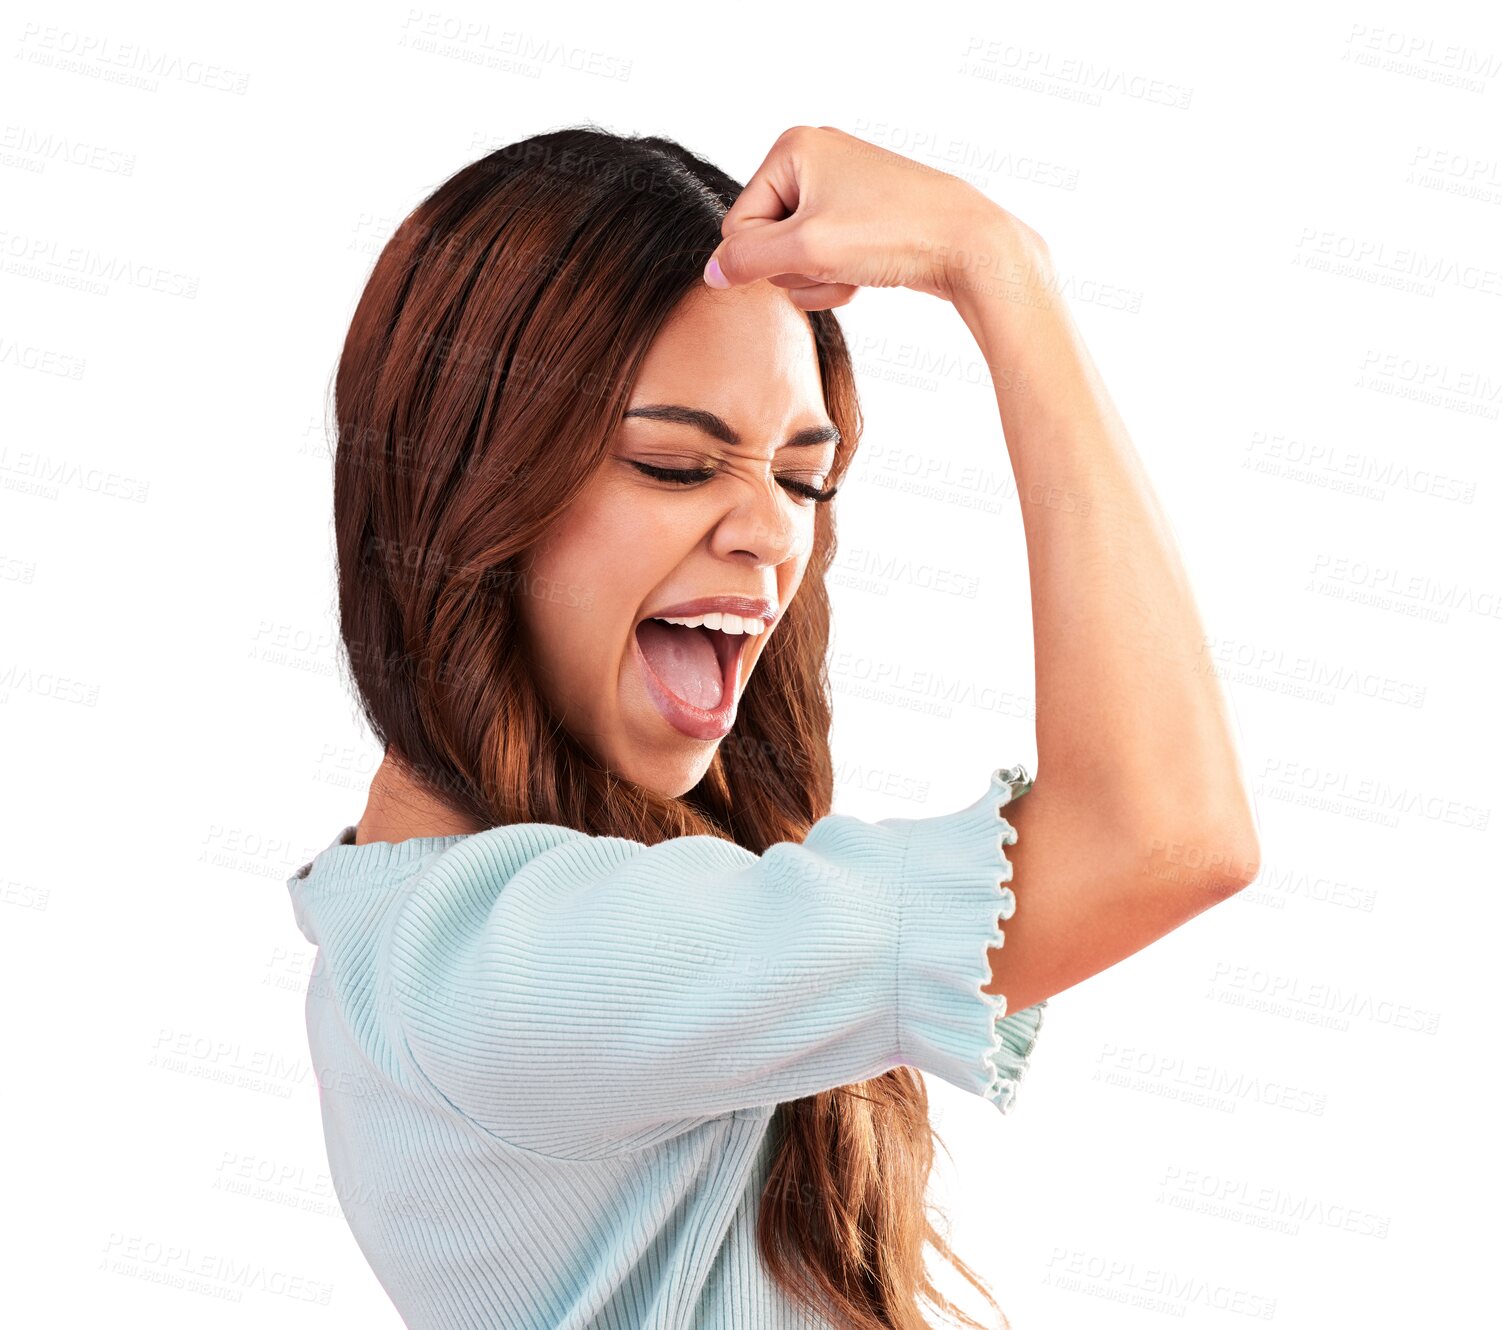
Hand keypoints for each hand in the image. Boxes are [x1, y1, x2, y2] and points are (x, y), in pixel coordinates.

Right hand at [702, 125, 1018, 309]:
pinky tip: (867, 275)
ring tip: (856, 271)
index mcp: (792, 147)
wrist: (969, 245)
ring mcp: (839, 187)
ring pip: (795, 257)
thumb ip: (748, 262)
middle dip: (798, 269)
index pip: (738, 226)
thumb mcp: (807, 250)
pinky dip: (838, 276)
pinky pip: (823, 258)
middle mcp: (813, 158)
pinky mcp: (860, 216)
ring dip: (819, 278)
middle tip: (838, 266)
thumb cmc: (894, 233)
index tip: (809, 260)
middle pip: (765, 242)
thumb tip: (712, 273)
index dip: (765, 260)